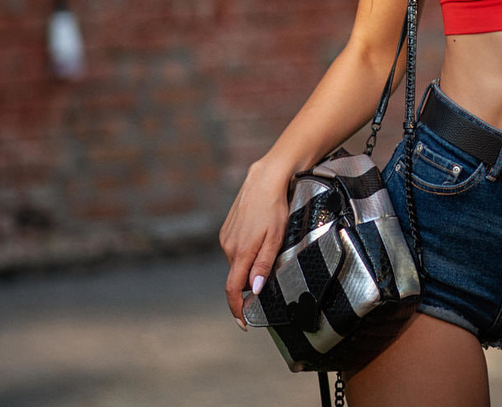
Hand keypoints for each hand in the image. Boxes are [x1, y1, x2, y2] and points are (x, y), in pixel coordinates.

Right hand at [220, 161, 290, 329]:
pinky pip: (235, 249)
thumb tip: (255, 290)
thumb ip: (264, 265)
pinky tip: (260, 237)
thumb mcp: (275, 238)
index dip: (237, 309)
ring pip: (238, 262)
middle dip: (252, 281)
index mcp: (240, 252)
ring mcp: (226, 237)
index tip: (243, 323)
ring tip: (269, 246)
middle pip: (238, 276)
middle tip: (271, 272)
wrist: (265, 179)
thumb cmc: (275, 208)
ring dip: (250, 264)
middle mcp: (228, 247)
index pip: (233, 289)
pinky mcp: (227, 229)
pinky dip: (246, 251)